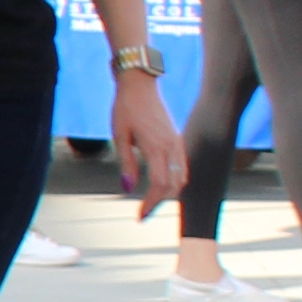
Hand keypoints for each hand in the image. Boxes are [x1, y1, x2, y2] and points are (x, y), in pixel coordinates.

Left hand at [109, 76, 188, 212]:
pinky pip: (182, 166)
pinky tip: (163, 186)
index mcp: (157, 147)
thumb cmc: (125, 109)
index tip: (139, 216)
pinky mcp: (177, 139)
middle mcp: (172, 146)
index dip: (151, 203)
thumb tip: (128, 188)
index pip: (160, 184)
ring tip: (151, 203)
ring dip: (169, 193)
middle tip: (143, 214)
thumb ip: (127, 163)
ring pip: (182, 177)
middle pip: (174, 184)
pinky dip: (175, 181)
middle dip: (160, 202)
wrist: (139, 85)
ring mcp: (177, 143)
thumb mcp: (119, 136)